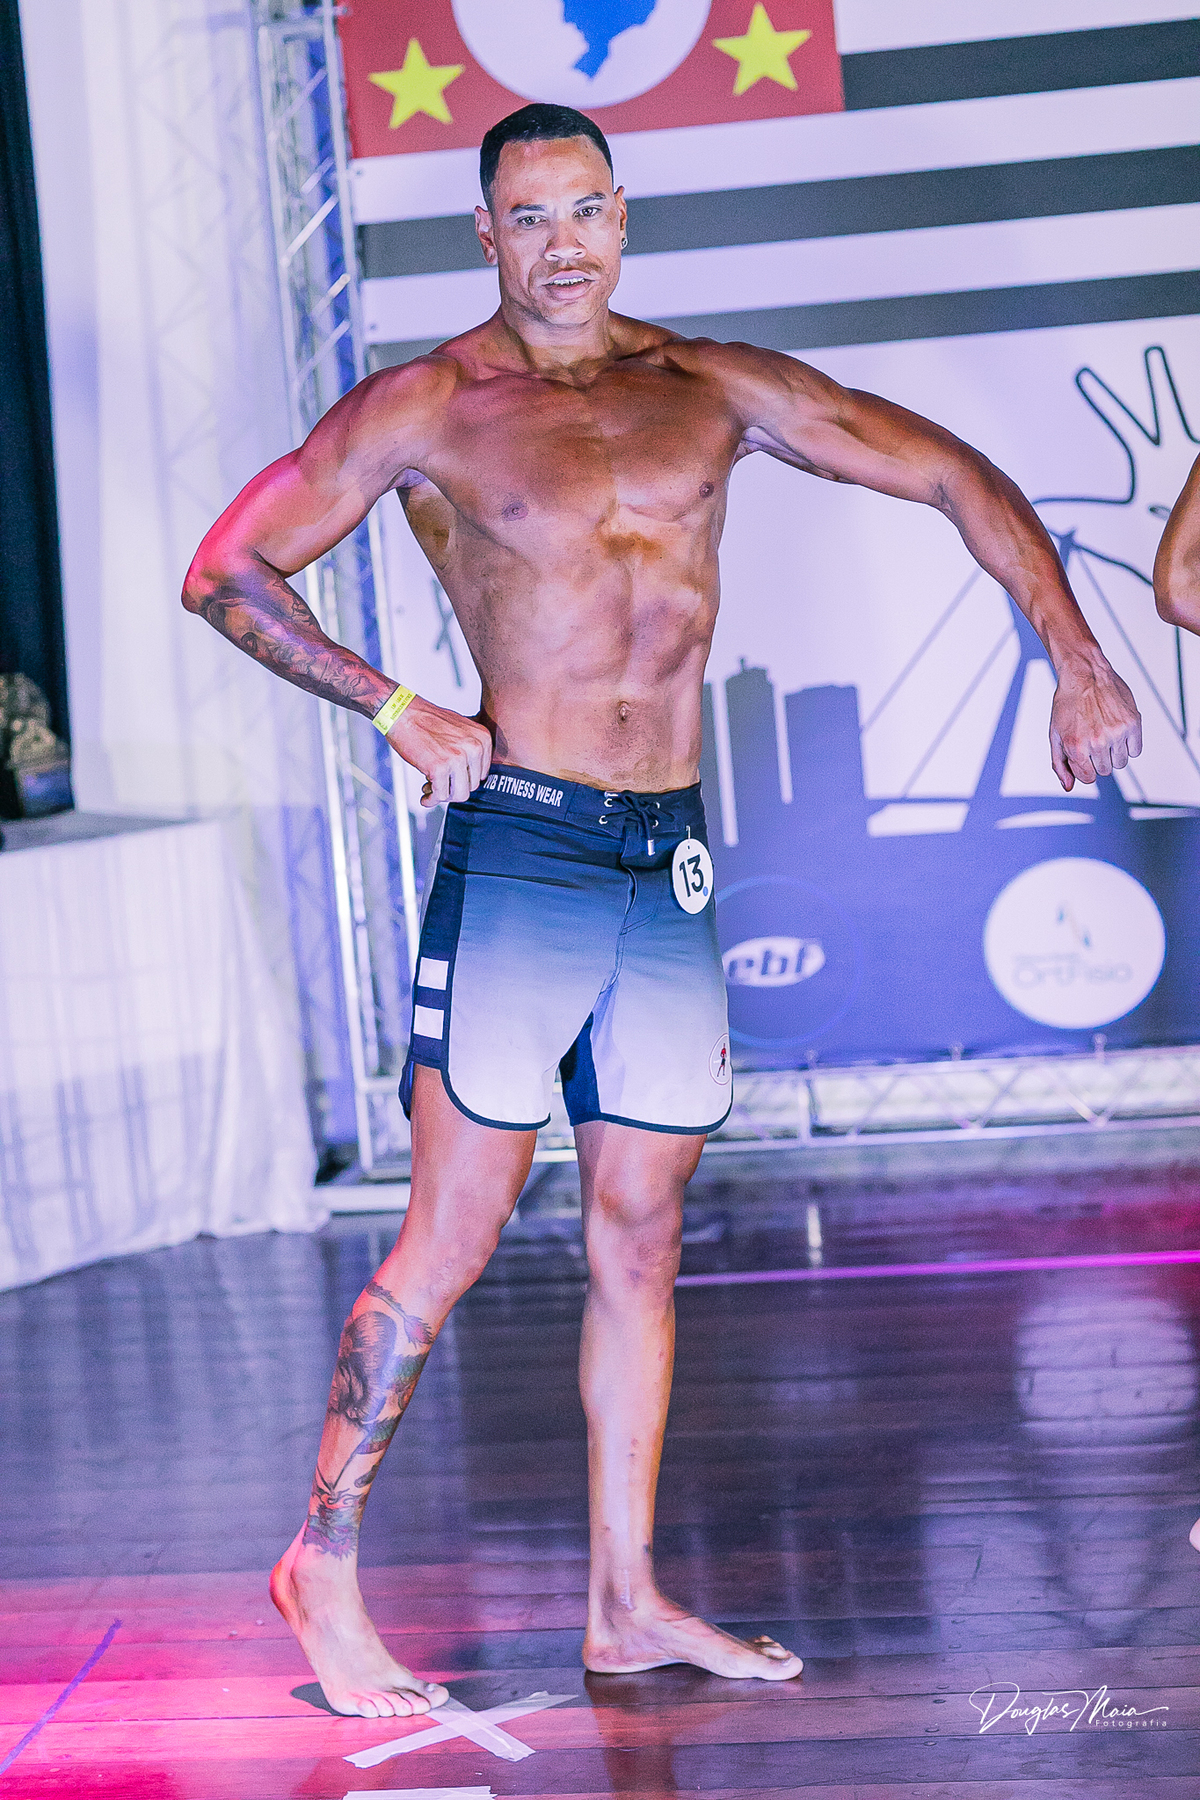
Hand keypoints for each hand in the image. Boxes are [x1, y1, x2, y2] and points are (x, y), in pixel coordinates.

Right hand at [385, 695, 492, 805]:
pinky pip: (440, 795)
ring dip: (444, 796)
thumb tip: (468, 778)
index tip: (452, 779)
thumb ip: (469, 751)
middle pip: (472, 786)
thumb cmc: (426, 720)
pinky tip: (425, 796)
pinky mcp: (440, 767)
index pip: (481, 773)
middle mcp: (474, 747)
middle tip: (438, 784)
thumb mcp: (460, 729)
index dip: (464, 779)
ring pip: (460, 795)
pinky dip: (432, 800)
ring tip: (431, 789)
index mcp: (482, 738)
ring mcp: (458, 758)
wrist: (402, 712)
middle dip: (453, 788)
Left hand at [1049, 661, 1141, 790]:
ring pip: (1121, 762)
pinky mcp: (1132, 723)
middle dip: (1099, 758)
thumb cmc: (1067, 704)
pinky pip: (1136, 750)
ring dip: (1114, 752)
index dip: (1086, 767)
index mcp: (1076, 747)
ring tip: (1105, 733)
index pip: (1088, 778)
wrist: (1084, 674)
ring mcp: (1116, 733)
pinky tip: (1118, 731)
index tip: (1084, 754)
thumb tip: (1069, 786)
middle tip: (1093, 738)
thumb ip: (1060, 764)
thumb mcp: (1055, 735)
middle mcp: (1097, 742)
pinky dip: (1129, 745)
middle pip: (1105, 770)